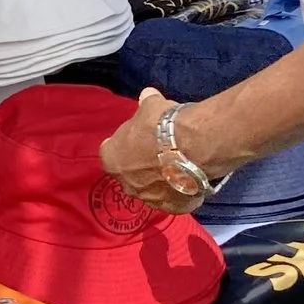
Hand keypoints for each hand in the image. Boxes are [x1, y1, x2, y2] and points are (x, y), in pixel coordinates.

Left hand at [100, 87, 204, 215]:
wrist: (192, 148)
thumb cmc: (162, 124)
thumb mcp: (151, 106)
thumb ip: (146, 105)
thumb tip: (147, 96)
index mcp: (112, 160)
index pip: (111, 152)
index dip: (124, 144)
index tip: (137, 138)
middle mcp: (126, 184)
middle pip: (129, 174)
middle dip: (140, 165)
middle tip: (158, 152)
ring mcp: (149, 199)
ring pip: (151, 190)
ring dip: (160, 180)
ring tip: (178, 166)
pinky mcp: (173, 208)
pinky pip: (174, 199)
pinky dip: (180, 191)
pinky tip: (190, 179)